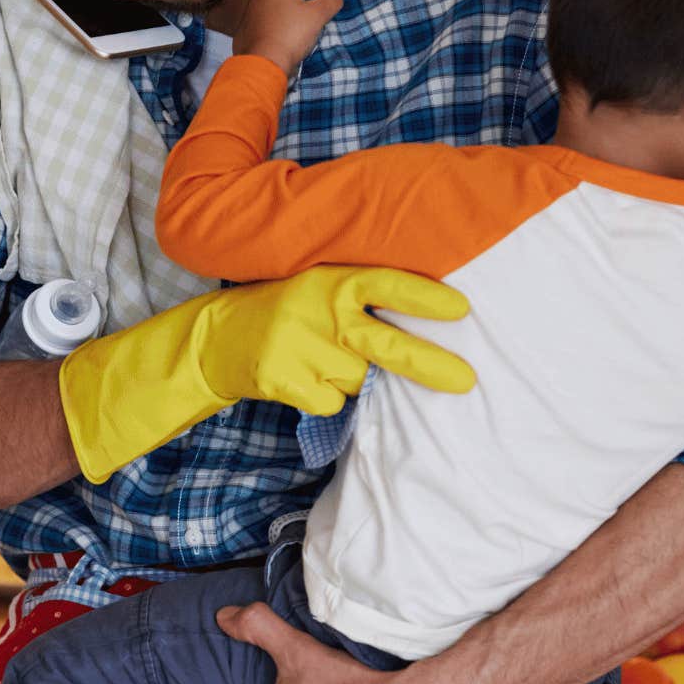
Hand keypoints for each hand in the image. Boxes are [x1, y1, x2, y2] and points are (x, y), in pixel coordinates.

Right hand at [57, 265, 473, 482]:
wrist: (215, 337)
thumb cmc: (284, 312)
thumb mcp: (317, 289)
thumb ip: (359, 300)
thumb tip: (427, 327)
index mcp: (331, 280)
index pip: (386, 284)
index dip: (424, 298)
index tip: (462, 310)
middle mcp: (319, 311)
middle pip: (386, 345)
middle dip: (430, 364)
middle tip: (468, 381)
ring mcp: (300, 346)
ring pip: (357, 381)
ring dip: (348, 379)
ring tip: (319, 360)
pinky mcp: (283, 379)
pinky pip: (330, 402)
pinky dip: (323, 398)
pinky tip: (301, 379)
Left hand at [237, 0, 342, 74]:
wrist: (264, 63)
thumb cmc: (292, 35)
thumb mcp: (319, 15)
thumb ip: (331, 0)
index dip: (312, 4)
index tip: (315, 19)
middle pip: (288, 4)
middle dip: (297, 16)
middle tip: (306, 32)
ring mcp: (248, 16)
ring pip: (275, 19)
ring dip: (284, 28)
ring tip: (292, 43)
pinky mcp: (243, 34)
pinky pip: (264, 33)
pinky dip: (271, 39)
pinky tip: (278, 49)